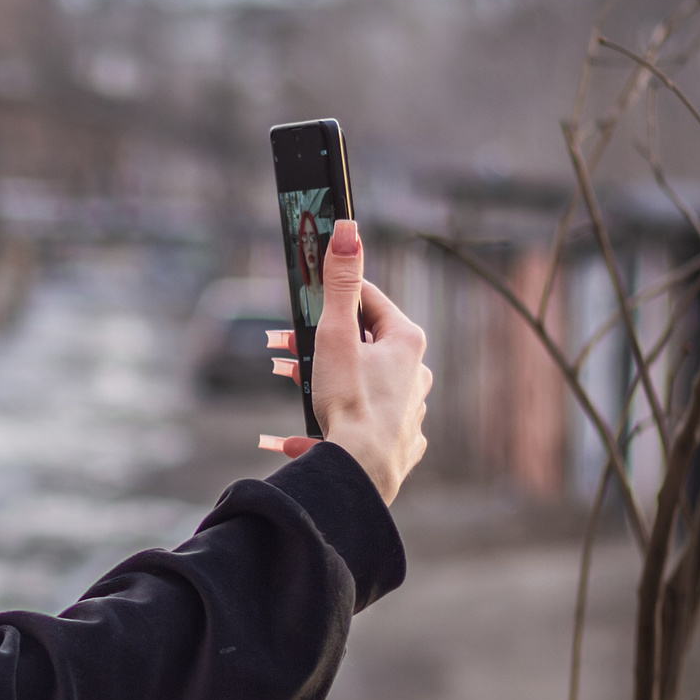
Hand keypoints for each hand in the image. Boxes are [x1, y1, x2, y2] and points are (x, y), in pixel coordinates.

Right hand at [257, 219, 431, 504]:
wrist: (361, 470)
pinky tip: (301, 438)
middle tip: (283, 347)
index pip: (370, 302)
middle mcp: (416, 374)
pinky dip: (335, 425)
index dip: (335, 297)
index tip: (307, 299)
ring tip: (287, 383)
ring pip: (362, 384)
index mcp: (406, 342)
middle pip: (363, 345)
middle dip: (319, 343)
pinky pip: (363, 426)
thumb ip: (339, 282)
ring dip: (323, 381)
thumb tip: (347, 229)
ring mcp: (409, 410)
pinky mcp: (399, 443)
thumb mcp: (335, 334)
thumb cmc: (351, 401)